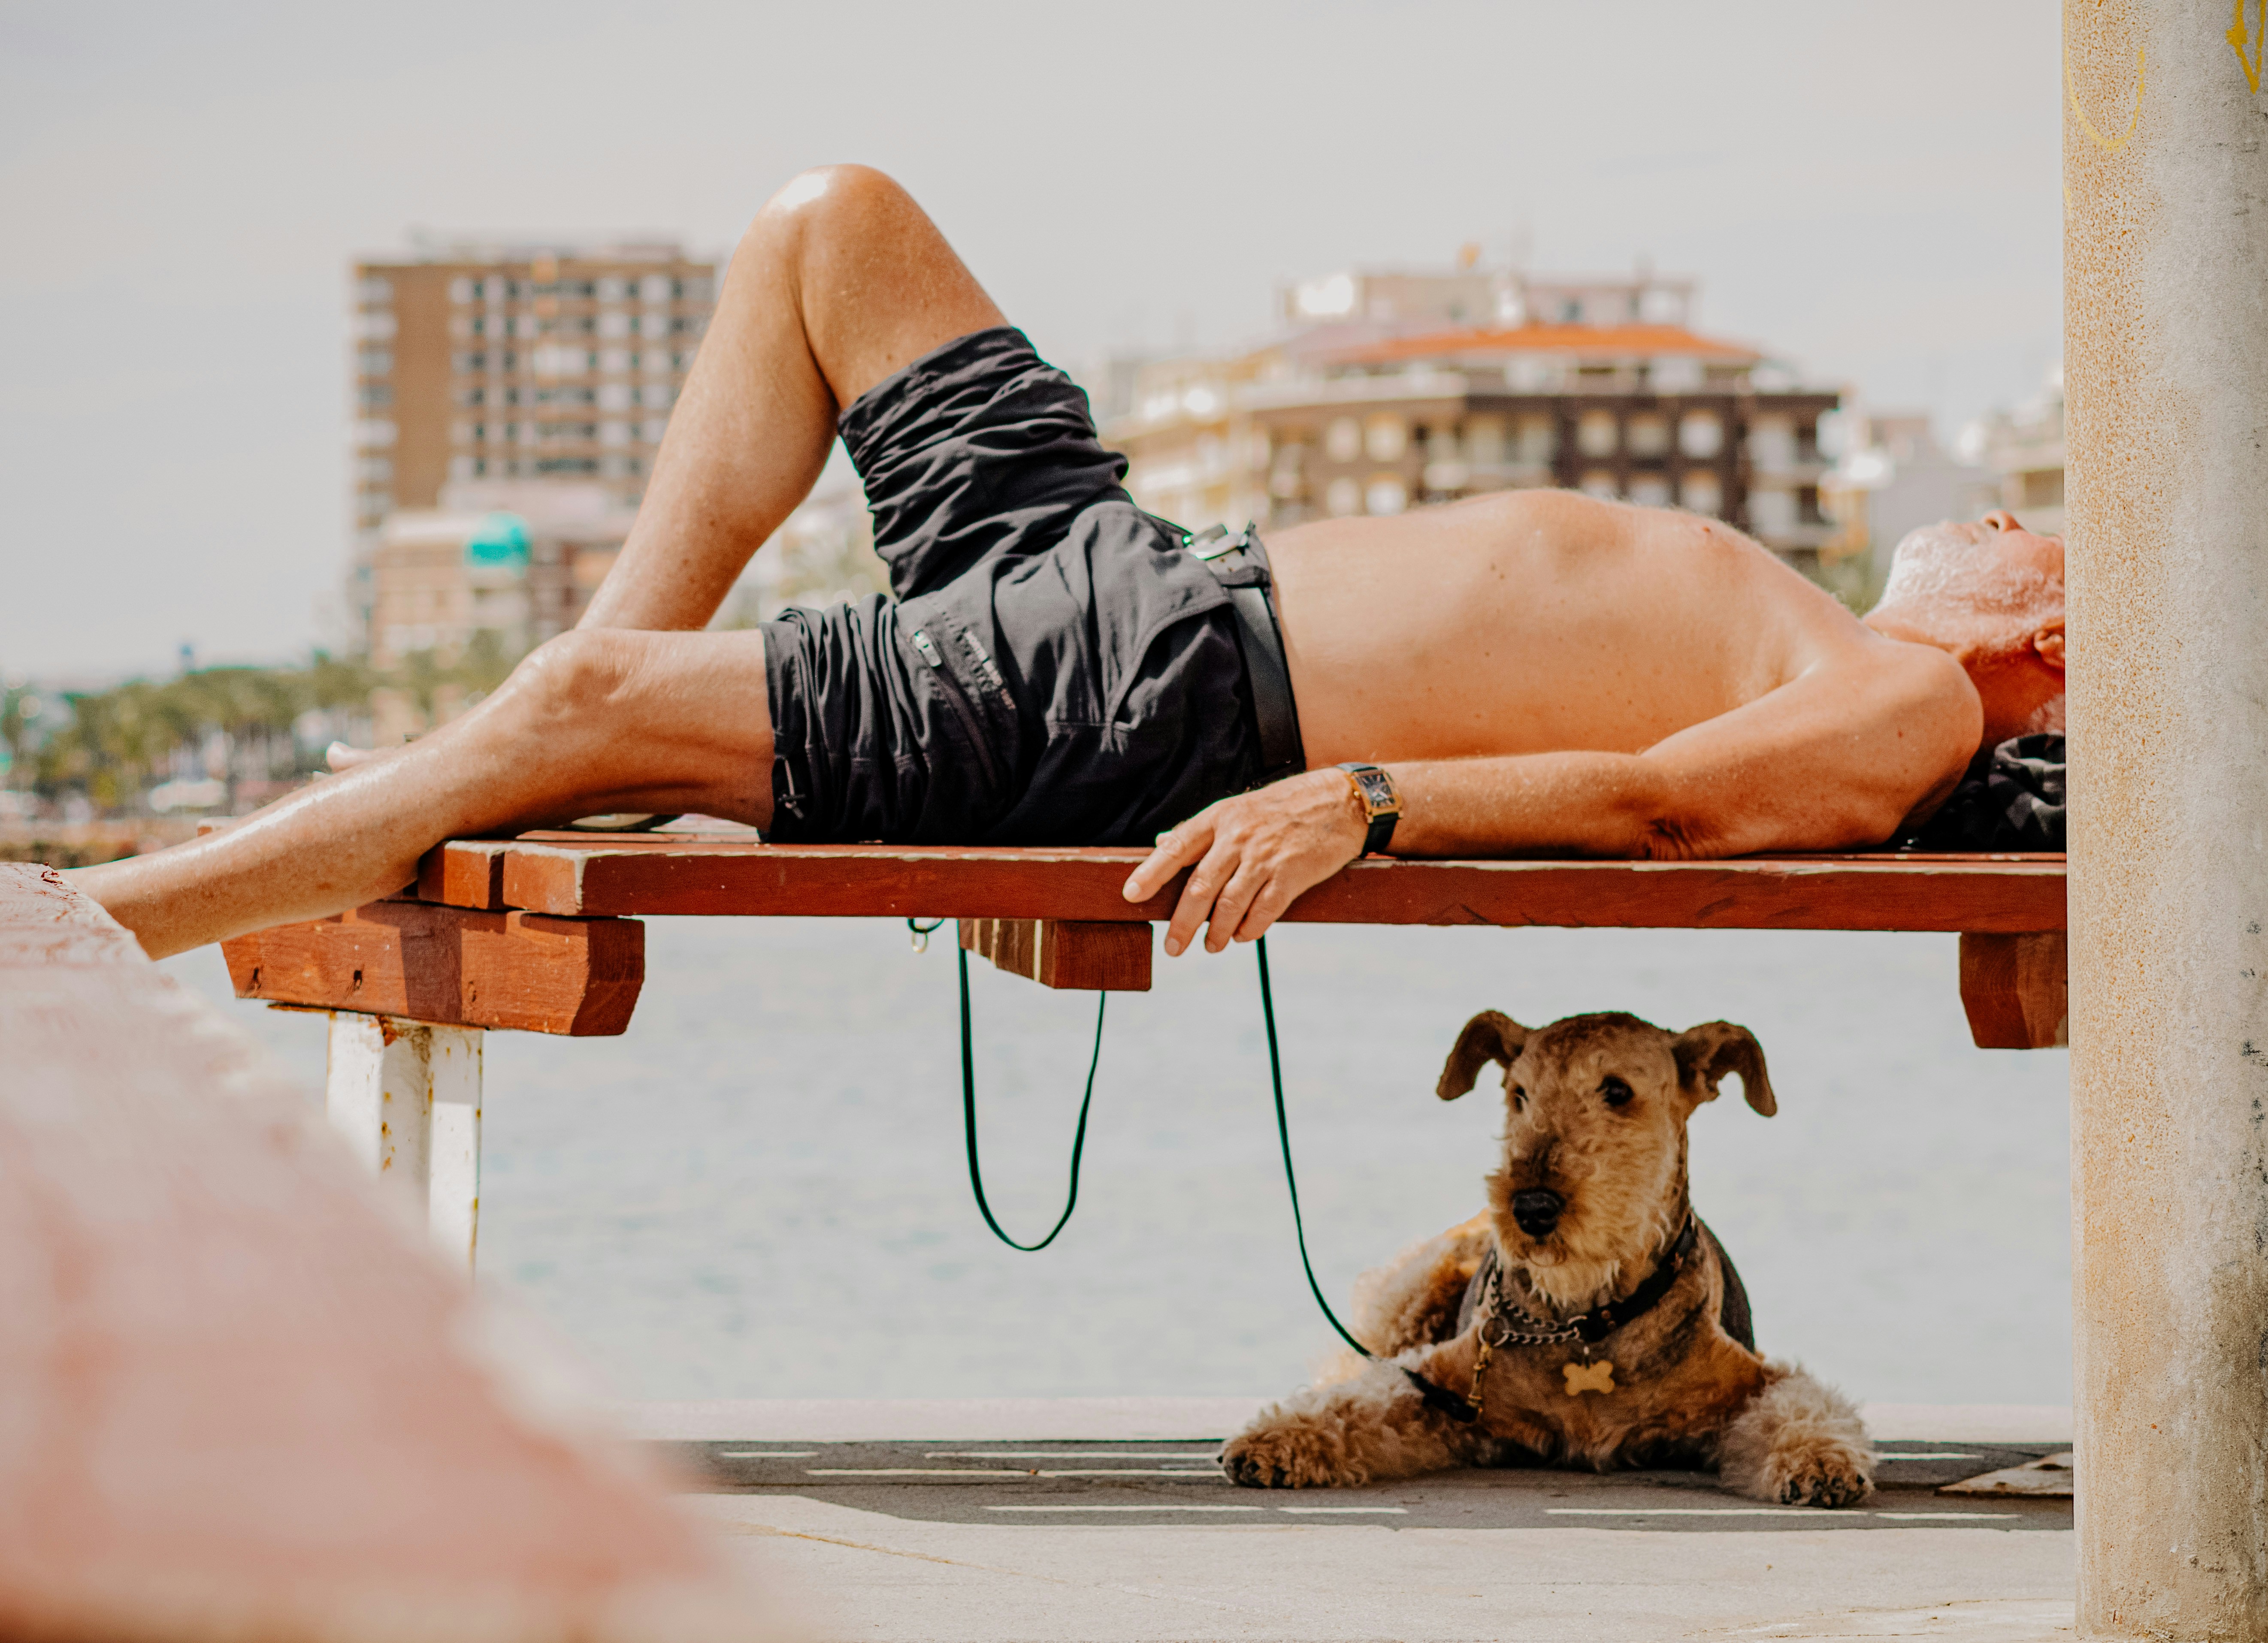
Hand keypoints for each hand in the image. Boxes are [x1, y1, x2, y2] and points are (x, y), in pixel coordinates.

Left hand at [1122, 770, 1367, 955]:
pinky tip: (1243, 936)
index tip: (1130, 896)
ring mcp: (1266, 856)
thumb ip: (1202, 832)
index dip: (1150, 872)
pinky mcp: (1292, 874)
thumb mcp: (1238, 809)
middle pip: (1200, 886)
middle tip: (1172, 947)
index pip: (1177, 847)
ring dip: (1217, 933)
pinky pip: (1263, 911)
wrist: (1339, 802)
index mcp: (1220, 818)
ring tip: (1211, 946)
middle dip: (1181, 923)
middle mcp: (1239, 836)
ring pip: (1229, 904)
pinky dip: (1249, 930)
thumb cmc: (1283, 809)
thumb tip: (1161, 846)